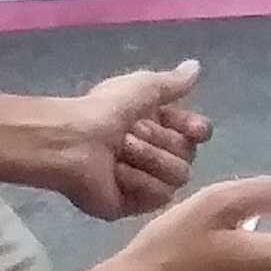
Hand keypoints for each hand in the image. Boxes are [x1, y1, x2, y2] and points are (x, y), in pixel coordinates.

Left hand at [45, 60, 213, 219]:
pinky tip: (116, 172)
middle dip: (160, 140)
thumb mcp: (143, 86)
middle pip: (189, 154)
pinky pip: (159, 196)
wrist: (72, 141)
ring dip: (149, 158)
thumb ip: (174, 82)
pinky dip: (138, 181)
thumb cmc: (105, 110)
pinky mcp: (133, 204)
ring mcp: (146, 182)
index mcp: (160, 126)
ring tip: (119, 152)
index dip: (197, 129)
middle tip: (129, 133)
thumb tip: (196, 66)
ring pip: (178, 176)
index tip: (192, 128)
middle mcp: (157, 154)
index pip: (198, 132)